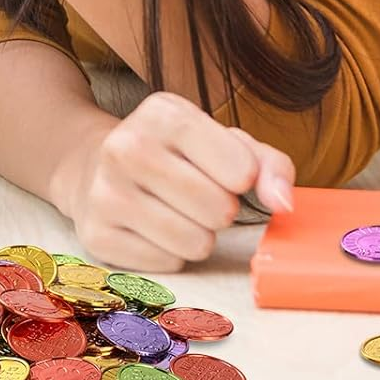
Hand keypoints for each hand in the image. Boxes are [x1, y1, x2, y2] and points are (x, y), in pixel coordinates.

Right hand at [52, 92, 294, 271]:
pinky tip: (153, 227)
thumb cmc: (175, 153)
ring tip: (180, 213)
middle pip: (217, 209)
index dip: (244, 179)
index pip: (240, 168)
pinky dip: (169, 254)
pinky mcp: (97, 235)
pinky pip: (166, 265)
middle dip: (221, 210)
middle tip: (200, 196)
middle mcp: (126, 147)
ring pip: (193, 243)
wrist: (96, 163)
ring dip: (199, 236)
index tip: (227, 172)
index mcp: (163, 113)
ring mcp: (106, 192)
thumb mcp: (222, 140)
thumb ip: (267, 164)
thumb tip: (282, 202)